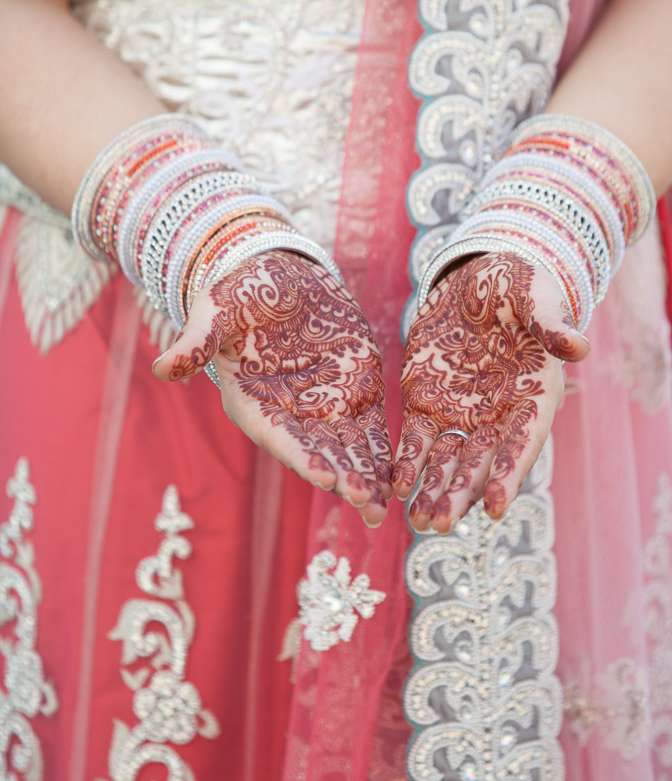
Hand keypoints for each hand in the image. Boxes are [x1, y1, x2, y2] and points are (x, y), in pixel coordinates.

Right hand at [152, 250, 392, 524]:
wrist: (283, 274)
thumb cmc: (243, 292)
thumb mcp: (219, 309)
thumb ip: (198, 340)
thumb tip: (163, 369)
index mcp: (255, 403)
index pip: (280, 437)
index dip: (302, 456)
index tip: (325, 475)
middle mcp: (290, 415)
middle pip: (318, 453)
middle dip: (342, 478)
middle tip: (365, 502)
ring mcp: (325, 408)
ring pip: (348, 450)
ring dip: (365, 477)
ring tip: (382, 505)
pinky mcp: (355, 395)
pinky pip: (371, 431)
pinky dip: (383, 455)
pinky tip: (399, 479)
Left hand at [392, 253, 589, 532]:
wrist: (474, 276)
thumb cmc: (515, 285)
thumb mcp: (534, 296)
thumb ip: (551, 324)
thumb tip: (579, 346)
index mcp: (533, 399)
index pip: (522, 444)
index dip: (509, 474)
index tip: (494, 506)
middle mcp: (498, 416)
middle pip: (480, 464)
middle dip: (461, 494)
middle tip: (442, 524)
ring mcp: (461, 414)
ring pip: (447, 462)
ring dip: (433, 491)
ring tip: (418, 522)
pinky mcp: (426, 404)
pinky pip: (416, 441)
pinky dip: (407, 463)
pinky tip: (394, 486)